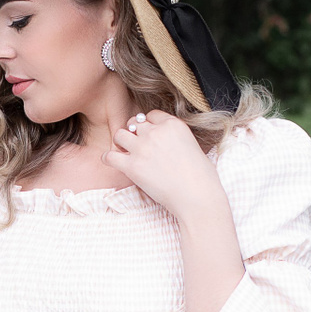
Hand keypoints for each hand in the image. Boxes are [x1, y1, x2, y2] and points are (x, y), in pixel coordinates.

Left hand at [103, 110, 223, 220]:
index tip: (151, 136)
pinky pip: (109, 156)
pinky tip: (115, 163)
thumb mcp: (193, 145)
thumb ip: (176, 138)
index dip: (149, 125)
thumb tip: (166, 141)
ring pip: (119, 135)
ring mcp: (142, 148)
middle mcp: (156, 132)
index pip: (151, 115)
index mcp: (173, 124)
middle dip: (135, 132)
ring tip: (126, 153)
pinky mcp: (132, 166)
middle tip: (138, 146)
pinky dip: (109, 159)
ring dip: (121, 143)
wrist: (197, 196)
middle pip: (135, 123)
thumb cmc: (201, 177)